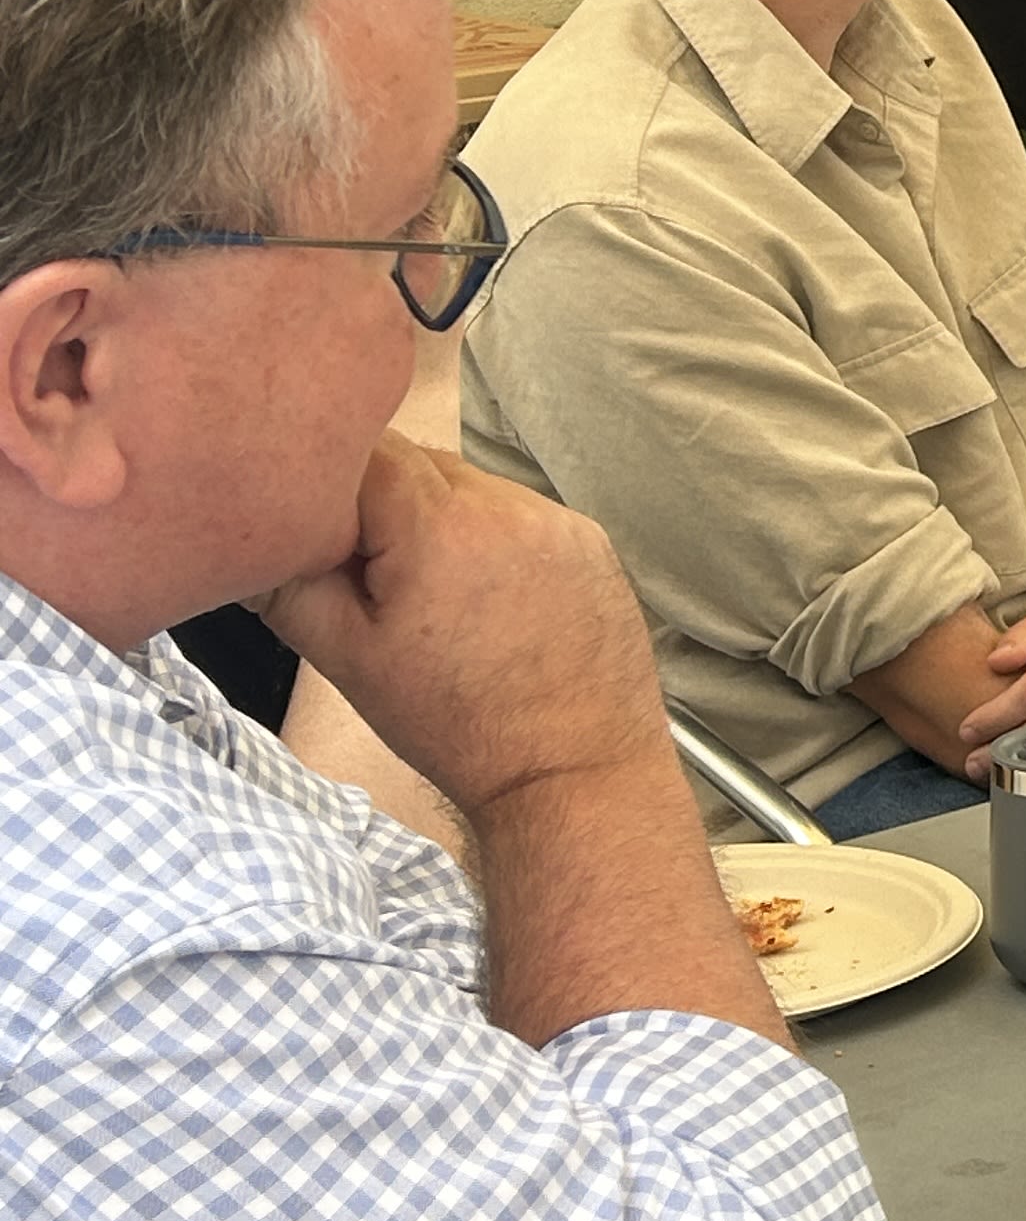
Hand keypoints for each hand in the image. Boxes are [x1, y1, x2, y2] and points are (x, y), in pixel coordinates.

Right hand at [258, 436, 667, 820]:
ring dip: (438, 519)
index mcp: (440, 525)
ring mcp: (557, 519)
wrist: (570, 770)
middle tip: (369, 572)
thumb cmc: (453, 721)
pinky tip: (486, 598)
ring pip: (469, 486)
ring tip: (431, 593)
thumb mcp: (345, 657)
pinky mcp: (591, 540)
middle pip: (418, 462)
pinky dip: (491, 538)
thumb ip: (286, 581)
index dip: (328, 482)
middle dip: (381, 503)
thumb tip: (239, 534)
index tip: (318, 529)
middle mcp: (506, 505)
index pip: (364, 451)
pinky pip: (519, 514)